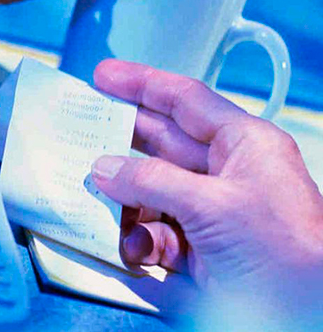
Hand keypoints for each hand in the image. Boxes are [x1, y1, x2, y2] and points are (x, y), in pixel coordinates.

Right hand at [89, 60, 322, 292]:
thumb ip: (151, 181)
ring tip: (102, 204)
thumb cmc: (289, 254)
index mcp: (244, 146)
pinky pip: (153, 233)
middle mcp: (227, 174)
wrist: (302, 316)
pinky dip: (138, 240)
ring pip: (150, 193)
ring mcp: (211, 213)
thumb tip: (106, 169)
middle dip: (121, 141)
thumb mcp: (213, 205)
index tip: (106, 76)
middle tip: (83, 128)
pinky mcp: (199, 249)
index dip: (143, 84)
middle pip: (161, 145)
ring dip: (125, 202)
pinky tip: (135, 249)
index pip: (186, 101)